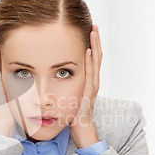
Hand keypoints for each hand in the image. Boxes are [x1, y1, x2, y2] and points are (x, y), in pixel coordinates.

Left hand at [69, 24, 102, 147]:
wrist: (81, 128)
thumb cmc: (74, 113)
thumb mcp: (70, 94)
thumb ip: (68, 84)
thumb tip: (58, 75)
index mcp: (89, 80)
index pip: (92, 58)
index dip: (92, 44)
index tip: (89, 31)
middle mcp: (94, 81)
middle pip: (97, 56)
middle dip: (95, 40)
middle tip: (94, 25)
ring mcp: (93, 85)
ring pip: (96, 61)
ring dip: (95, 46)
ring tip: (93, 32)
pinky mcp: (90, 91)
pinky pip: (91, 73)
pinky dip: (91, 61)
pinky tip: (89, 50)